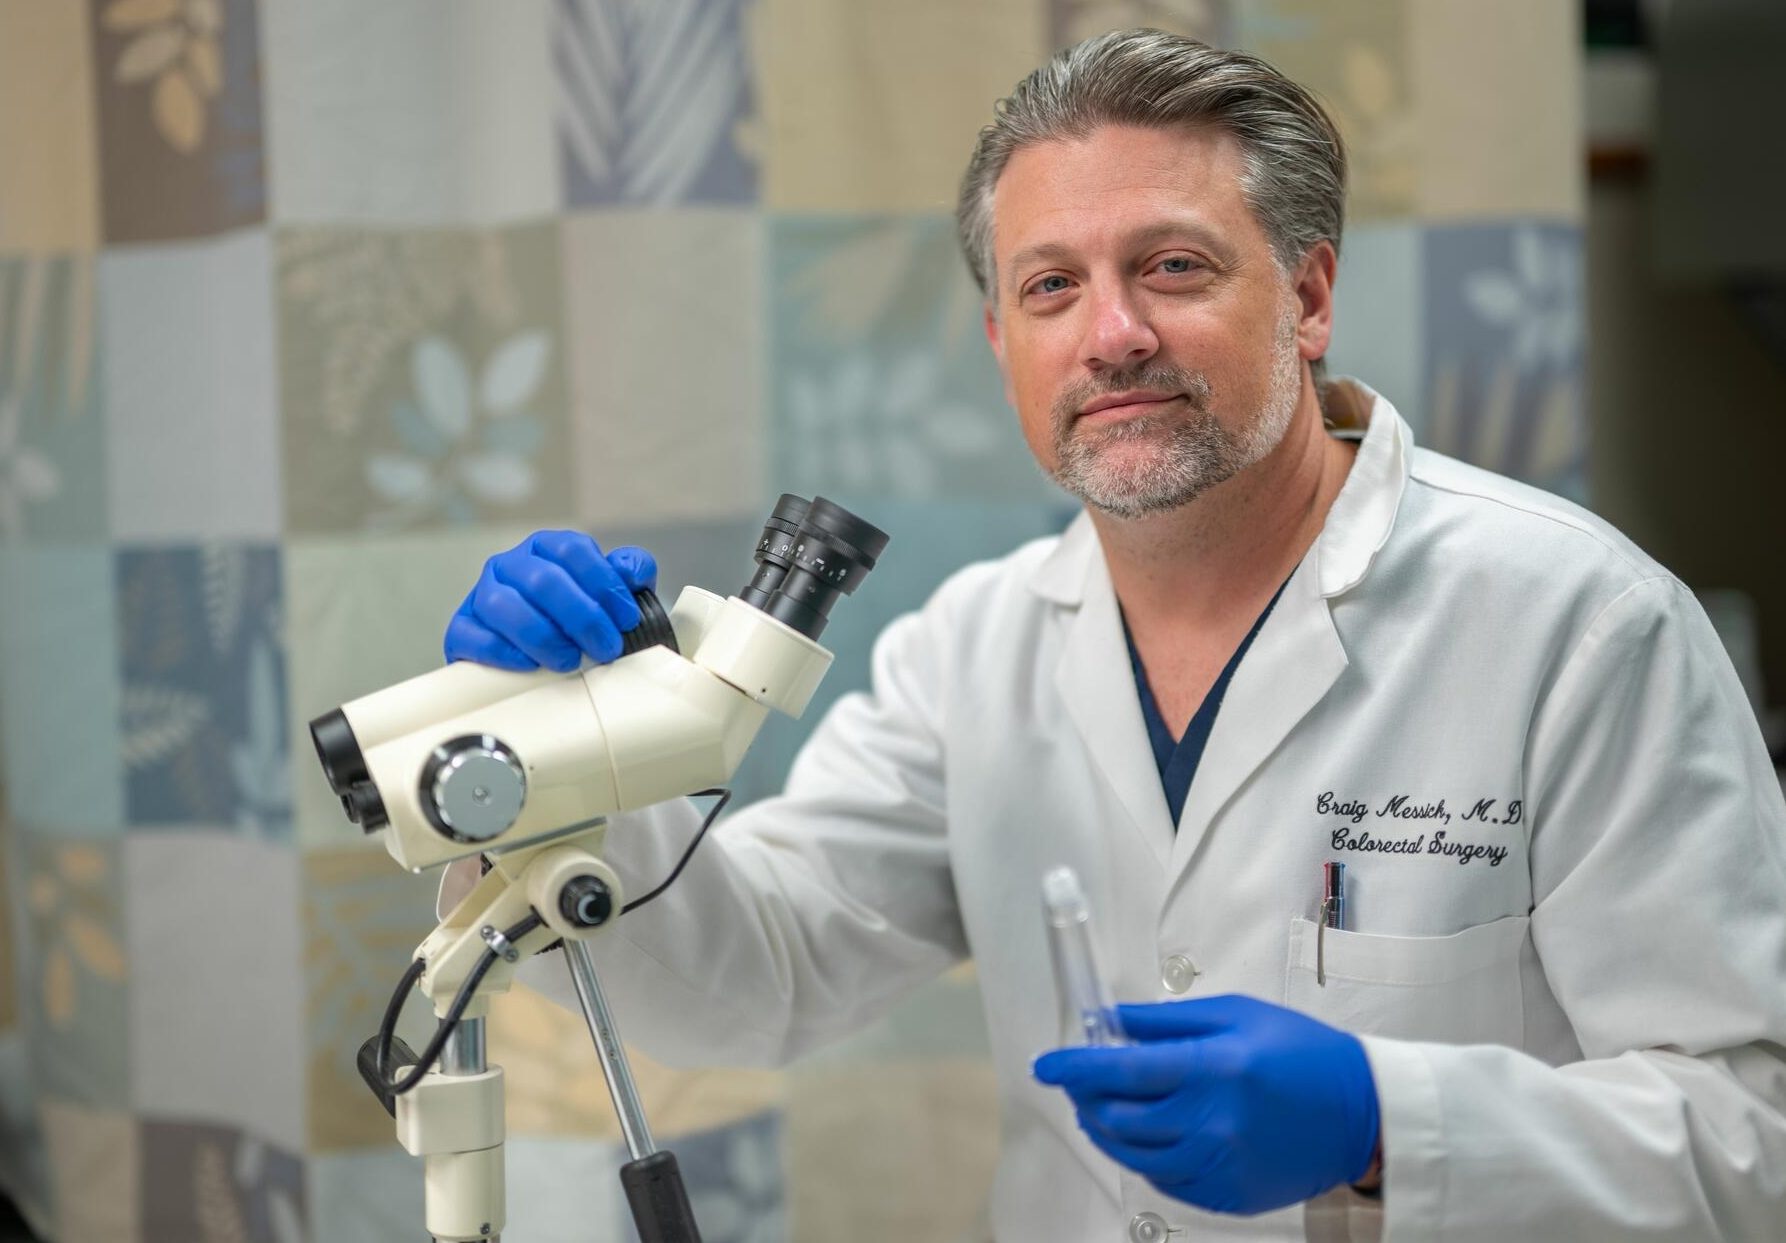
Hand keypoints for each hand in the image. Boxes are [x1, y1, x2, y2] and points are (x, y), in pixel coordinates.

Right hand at [443, 530, 657, 671]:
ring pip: (505, 605)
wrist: (533, 659)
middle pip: (543, 580)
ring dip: (543, 636)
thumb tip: (632, 573)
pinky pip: (473, 635)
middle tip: (606, 648)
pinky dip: (503, 652)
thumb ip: (629, 571)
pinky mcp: (462, 629)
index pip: (573, 550)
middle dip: (582, 617)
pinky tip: (531, 665)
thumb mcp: (609, 591)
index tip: (626, 619)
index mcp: (546, 547)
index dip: (604, 584)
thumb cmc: (576, 620)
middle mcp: (511, 565)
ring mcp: (482, 595)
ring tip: (570, 661)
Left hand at [1033, 994, 1378, 1215]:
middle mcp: (1211, 1121)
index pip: (1121, 1069)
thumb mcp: (1235, 1015)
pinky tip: (1148, 1133)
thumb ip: (1166, 1021)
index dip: (1074, 1067)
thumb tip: (1112, 1022)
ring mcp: (1219, 1163)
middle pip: (1117, 1118)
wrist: (1362, 1114)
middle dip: (1086, 1099)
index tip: (1046, 1065)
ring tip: (1103, 1108)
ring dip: (1106, 1130)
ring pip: (1133, 1154)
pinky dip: (1143, 1155)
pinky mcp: (1227, 1195)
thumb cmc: (1302, 1054)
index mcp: (1212, 1067)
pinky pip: (1164, 1179)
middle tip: (1078, 1082)